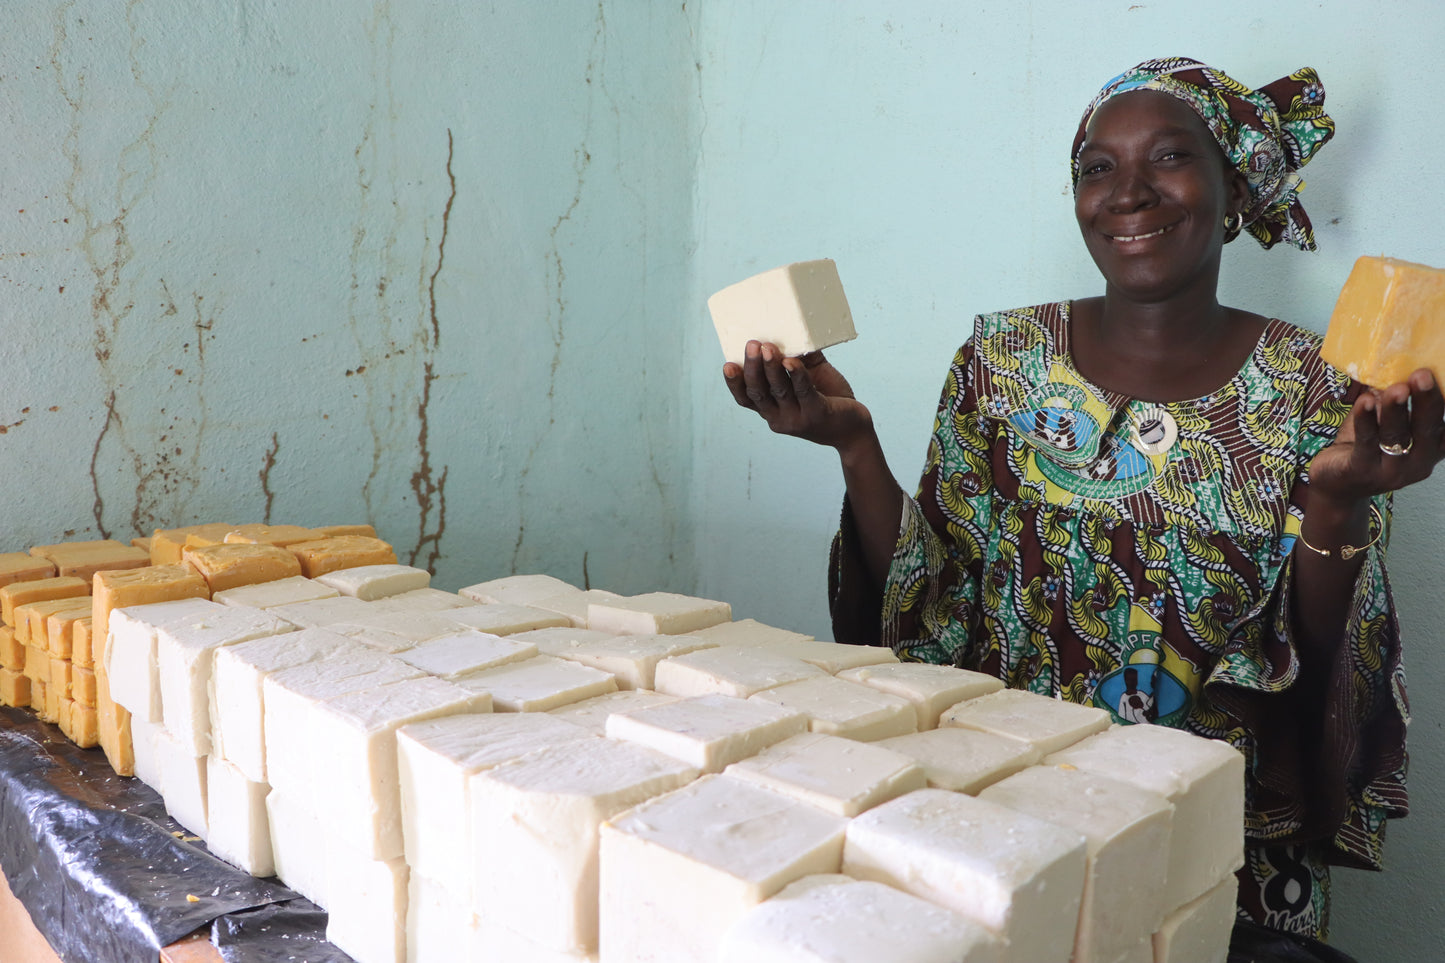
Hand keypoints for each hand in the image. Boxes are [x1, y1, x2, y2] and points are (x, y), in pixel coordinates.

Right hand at [722, 340, 872, 450]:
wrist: (854, 428)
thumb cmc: (828, 399)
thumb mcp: (810, 377)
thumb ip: (800, 358)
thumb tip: (794, 329)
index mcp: (771, 409)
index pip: (745, 399)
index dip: (734, 383)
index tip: (727, 365)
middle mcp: (779, 418)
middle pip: (758, 393)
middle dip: (752, 368)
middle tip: (751, 345)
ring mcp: (797, 418)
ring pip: (778, 391)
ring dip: (771, 368)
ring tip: (768, 347)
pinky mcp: (817, 414)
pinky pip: (804, 392)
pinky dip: (797, 376)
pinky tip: (792, 362)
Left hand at [1308, 368, 1444, 504]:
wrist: (1337, 485)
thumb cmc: (1366, 446)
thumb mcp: (1388, 423)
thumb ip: (1398, 400)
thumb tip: (1398, 359)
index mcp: (1432, 448)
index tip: (1443, 374)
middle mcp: (1418, 461)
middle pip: (1427, 429)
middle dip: (1427, 400)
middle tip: (1423, 375)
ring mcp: (1391, 470)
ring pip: (1396, 435)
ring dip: (1396, 409)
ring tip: (1397, 388)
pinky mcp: (1361, 471)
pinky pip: (1365, 442)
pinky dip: (1365, 420)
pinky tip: (1365, 401)